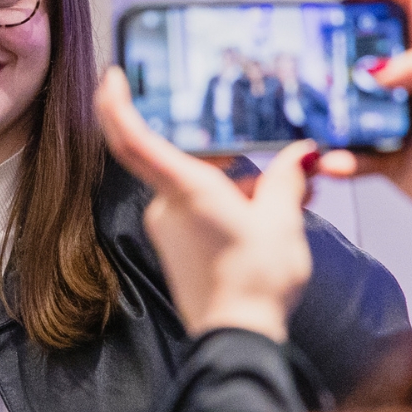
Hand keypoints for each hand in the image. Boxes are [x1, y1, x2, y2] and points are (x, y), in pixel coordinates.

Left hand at [95, 68, 312, 340]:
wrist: (237, 336)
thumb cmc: (254, 283)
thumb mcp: (282, 221)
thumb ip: (285, 181)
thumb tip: (300, 157)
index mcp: (185, 190)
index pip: (133, 137)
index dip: (116, 103)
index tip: (111, 75)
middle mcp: (167, 205)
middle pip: (188, 158)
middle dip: (229, 158)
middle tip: (273, 169)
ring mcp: (168, 225)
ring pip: (198, 184)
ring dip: (237, 185)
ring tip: (284, 202)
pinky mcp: (175, 243)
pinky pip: (198, 207)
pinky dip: (230, 204)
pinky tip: (266, 217)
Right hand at [313, 0, 411, 220]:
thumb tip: (377, 69)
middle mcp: (408, 77)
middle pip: (362, 46)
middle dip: (333, 48)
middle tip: (314, 53)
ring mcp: (389, 113)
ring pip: (343, 100)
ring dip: (325, 109)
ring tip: (315, 113)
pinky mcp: (378, 152)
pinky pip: (346, 152)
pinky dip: (336, 159)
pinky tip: (333, 161)